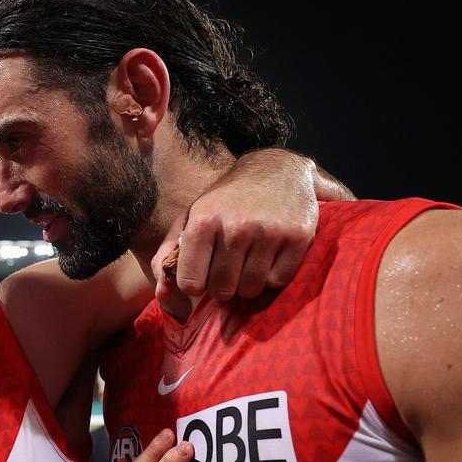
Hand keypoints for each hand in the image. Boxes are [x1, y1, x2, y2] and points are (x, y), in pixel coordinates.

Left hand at [152, 148, 324, 314]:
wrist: (278, 170)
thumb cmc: (228, 200)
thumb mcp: (193, 215)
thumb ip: (170, 250)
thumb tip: (163, 291)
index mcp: (204, 221)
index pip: (190, 282)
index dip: (196, 284)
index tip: (203, 275)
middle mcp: (236, 226)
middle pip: (222, 289)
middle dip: (224, 286)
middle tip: (229, 268)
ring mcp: (269, 232)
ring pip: (251, 289)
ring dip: (248, 283)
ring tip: (249, 263)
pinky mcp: (298, 238)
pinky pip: (278, 282)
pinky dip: (273, 277)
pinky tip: (270, 257)